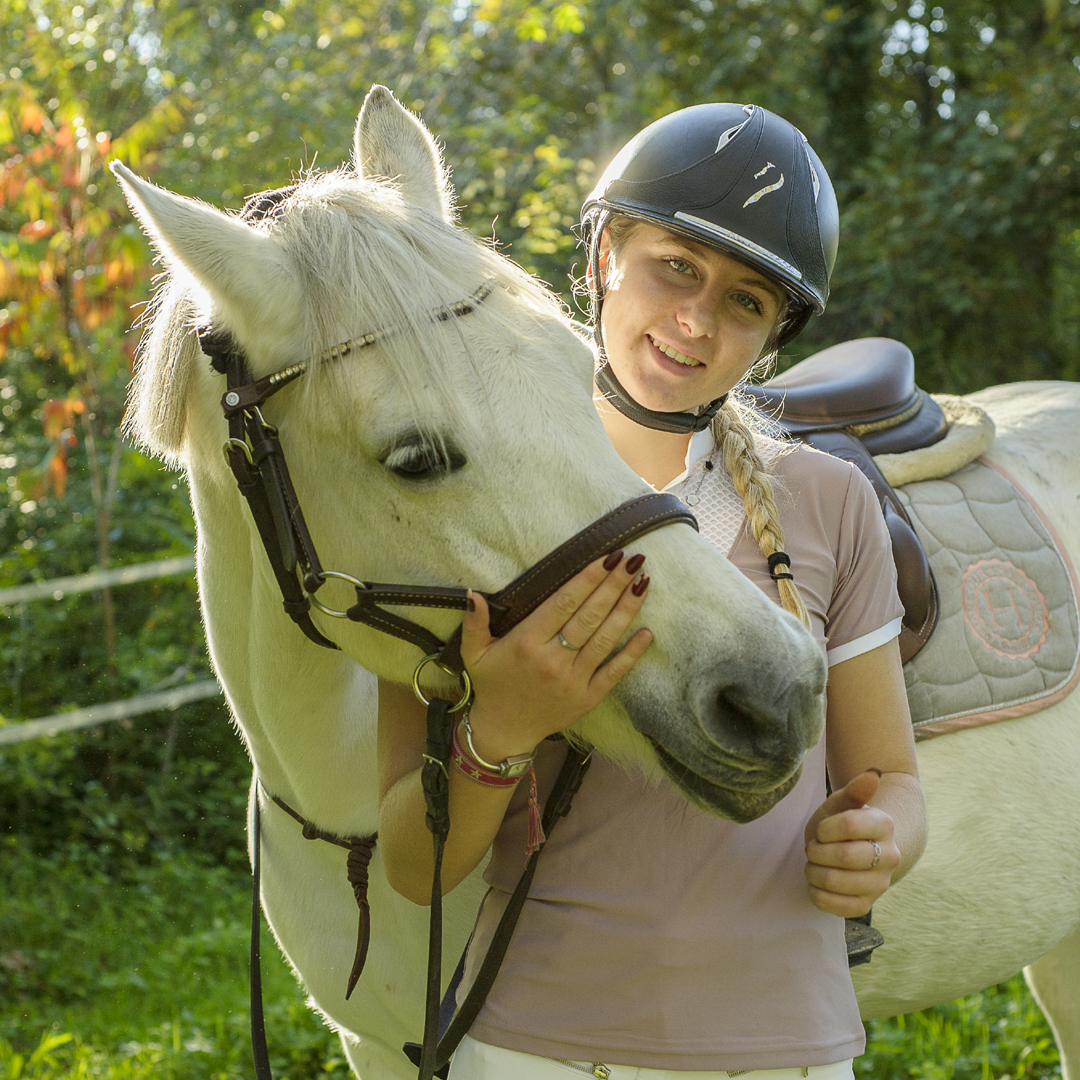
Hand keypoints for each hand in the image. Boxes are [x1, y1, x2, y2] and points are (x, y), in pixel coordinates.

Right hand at [459, 551, 651, 763]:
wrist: (505, 731)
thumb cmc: (492, 685)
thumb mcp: (474, 653)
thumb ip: (474, 622)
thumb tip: (473, 592)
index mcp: (527, 643)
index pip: (564, 603)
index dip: (588, 578)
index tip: (607, 557)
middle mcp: (553, 660)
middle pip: (589, 616)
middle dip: (613, 585)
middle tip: (634, 560)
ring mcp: (573, 680)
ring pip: (605, 639)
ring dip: (627, 609)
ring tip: (643, 582)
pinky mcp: (588, 698)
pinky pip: (614, 672)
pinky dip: (632, 653)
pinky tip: (647, 632)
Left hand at [803, 769, 899, 917]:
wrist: (857, 850)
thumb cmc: (843, 823)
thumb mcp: (843, 803)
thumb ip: (856, 790)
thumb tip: (874, 771)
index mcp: (884, 825)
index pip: (849, 825)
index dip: (825, 828)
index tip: (822, 829)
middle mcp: (890, 856)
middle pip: (843, 856)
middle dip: (817, 850)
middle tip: (813, 848)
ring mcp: (880, 884)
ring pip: (835, 882)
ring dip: (813, 871)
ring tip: (814, 864)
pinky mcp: (866, 905)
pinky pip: (834, 906)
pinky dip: (816, 893)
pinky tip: (817, 883)